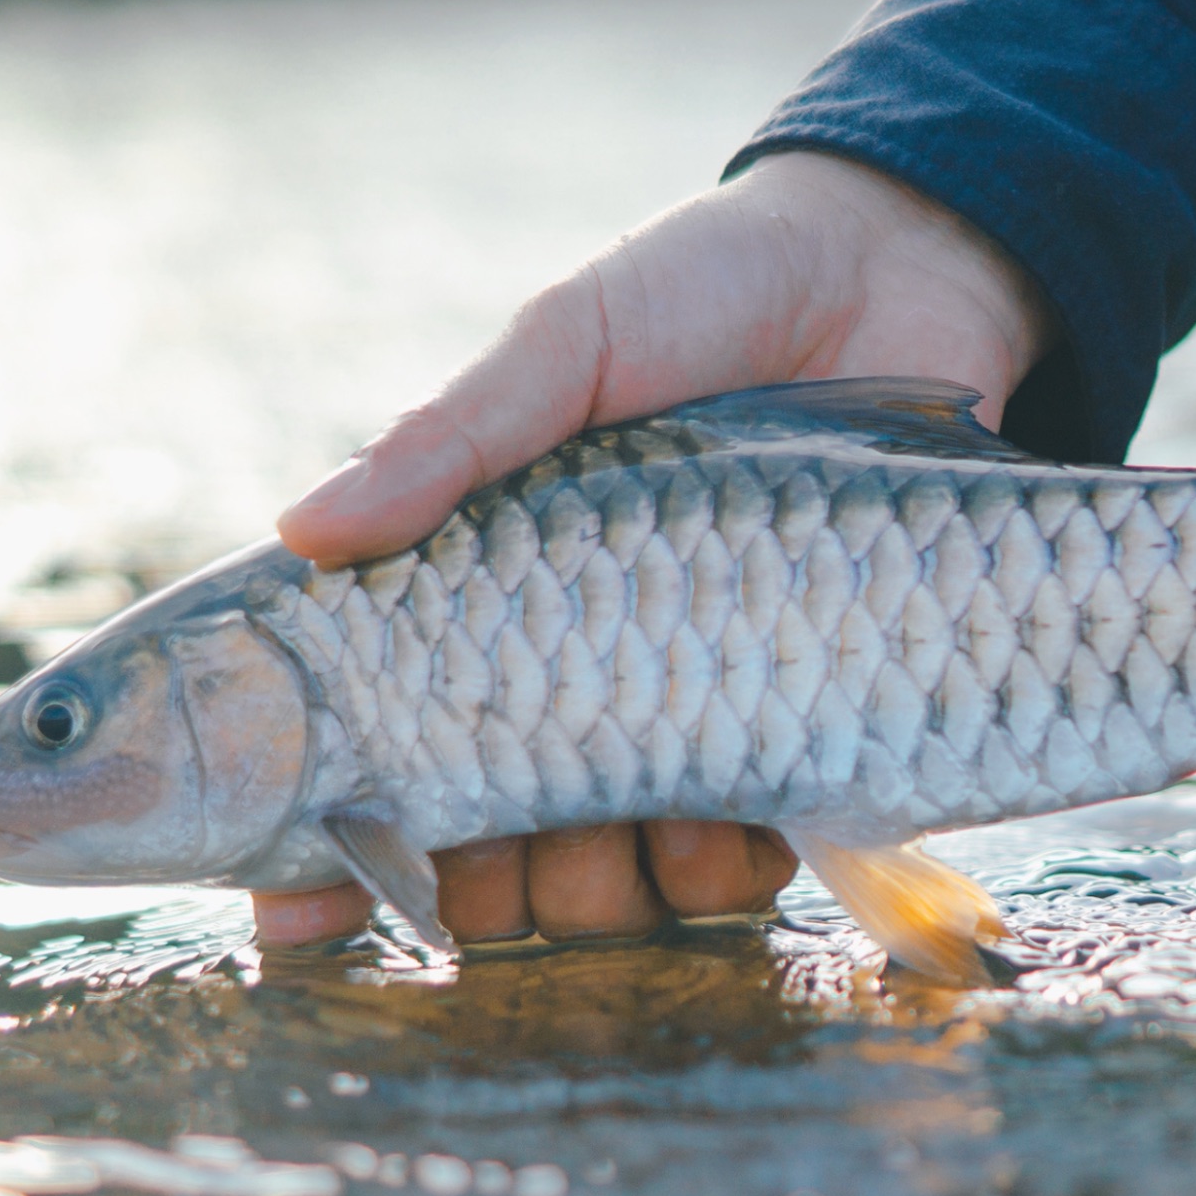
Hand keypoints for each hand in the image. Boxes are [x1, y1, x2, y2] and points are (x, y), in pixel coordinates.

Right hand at [255, 150, 1054, 947]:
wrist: (895, 279)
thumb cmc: (703, 295)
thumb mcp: (565, 343)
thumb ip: (449, 436)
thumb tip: (302, 530)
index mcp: (476, 593)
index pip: (361, 750)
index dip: (313, 855)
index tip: (299, 916)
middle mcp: (563, 676)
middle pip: (477, 854)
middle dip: (474, 891)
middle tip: (487, 872)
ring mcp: (675, 714)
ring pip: (600, 883)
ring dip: (596, 894)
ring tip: (629, 832)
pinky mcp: (789, 730)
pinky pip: (731, 861)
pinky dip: (715, 872)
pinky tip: (724, 827)